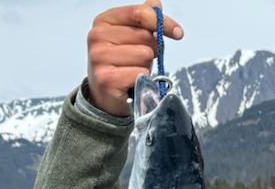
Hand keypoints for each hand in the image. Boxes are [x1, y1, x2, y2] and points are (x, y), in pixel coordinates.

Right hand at [86, 1, 183, 116]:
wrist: (105, 93)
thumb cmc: (121, 63)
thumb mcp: (130, 37)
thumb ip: (143, 19)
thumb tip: (156, 2)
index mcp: (104, 21)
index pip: (139, 13)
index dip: (162, 22)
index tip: (177, 32)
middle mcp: (97, 36)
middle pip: (145, 36)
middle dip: (151, 49)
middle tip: (140, 59)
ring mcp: (99, 57)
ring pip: (144, 55)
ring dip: (146, 65)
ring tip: (134, 70)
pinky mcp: (106, 78)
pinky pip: (140, 73)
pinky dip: (142, 80)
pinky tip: (132, 82)